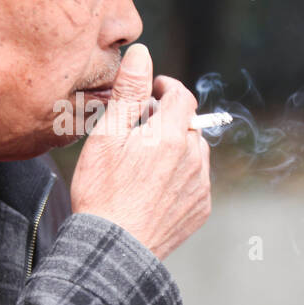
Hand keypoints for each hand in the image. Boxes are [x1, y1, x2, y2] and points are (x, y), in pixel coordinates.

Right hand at [70, 43, 211, 260]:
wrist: (113, 249)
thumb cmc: (103, 192)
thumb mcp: (107, 136)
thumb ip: (128, 91)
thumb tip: (142, 55)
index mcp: (173, 135)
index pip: (182, 95)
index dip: (166, 88)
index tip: (150, 92)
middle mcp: (195, 158)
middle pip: (189, 123)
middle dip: (168, 119)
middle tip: (138, 129)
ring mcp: (200, 185)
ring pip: (195, 151)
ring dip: (177, 146)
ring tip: (145, 160)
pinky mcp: (200, 208)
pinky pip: (196, 179)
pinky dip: (181, 174)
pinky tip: (153, 185)